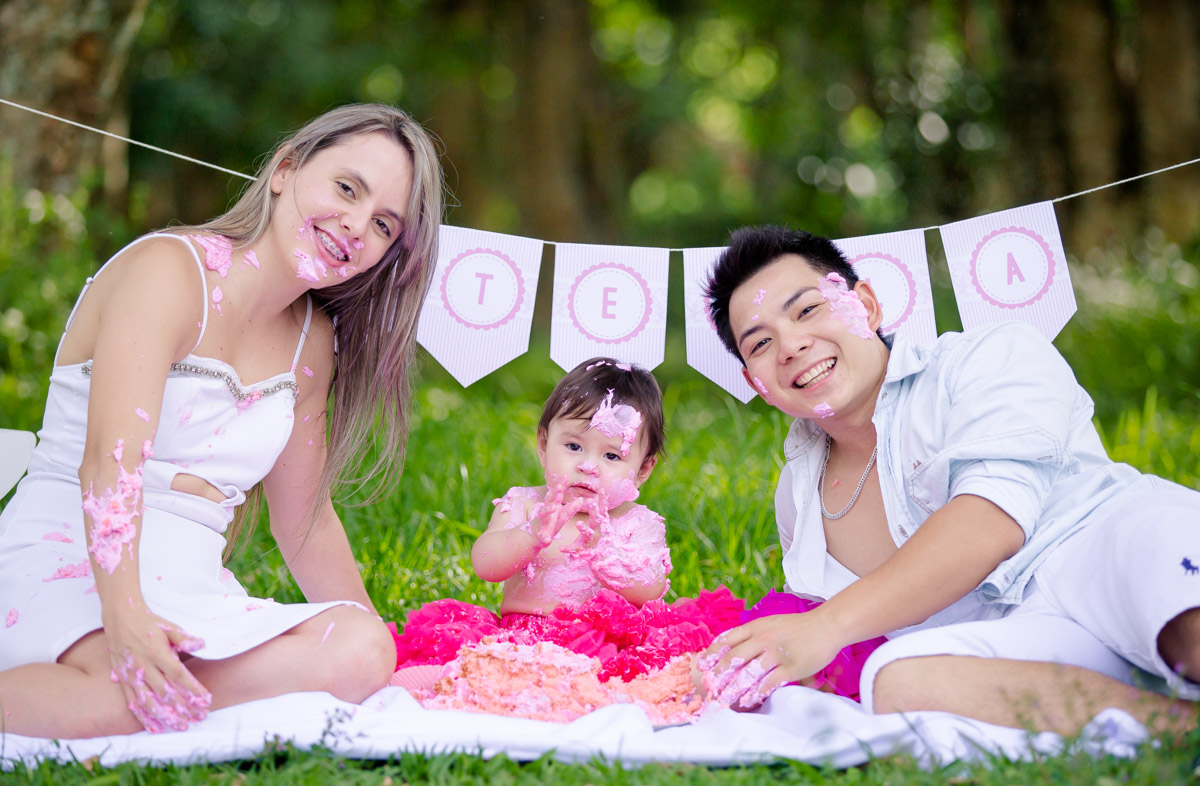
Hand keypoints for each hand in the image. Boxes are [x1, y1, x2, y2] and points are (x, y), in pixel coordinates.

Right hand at [104, 601, 211, 732]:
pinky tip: (155, 728)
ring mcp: (131, 675)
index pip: (178, 675)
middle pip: (165, 692)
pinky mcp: (123, 680)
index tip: (206, 700)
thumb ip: (184, 638)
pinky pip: (133, 702)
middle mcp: (143, 666)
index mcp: (156, 651)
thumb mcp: (168, 626)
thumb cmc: (149, 622)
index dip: (192, 689)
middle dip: (183, 707)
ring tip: (181, 726)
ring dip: (165, 716)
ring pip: (148, 702)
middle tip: (200, 718)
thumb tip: (202, 644)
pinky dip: (143, 717)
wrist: (120, 618)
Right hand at [534, 479, 583, 546]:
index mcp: (552, 506)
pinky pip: (542, 536)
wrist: (535, 537)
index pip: (557, 494)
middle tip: (560, 486)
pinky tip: (547, 539)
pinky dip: (544, 537)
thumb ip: (571, 508)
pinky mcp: (540, 535)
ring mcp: (541, 522)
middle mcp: (545, 512)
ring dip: (548, 510)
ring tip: (554, 507)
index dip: (561, 485)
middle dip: (554, 494)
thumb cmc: (550, 524)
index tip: (566, 476)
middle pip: (550, 500)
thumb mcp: (562, 516)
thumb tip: (582, 499)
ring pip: (543, 515)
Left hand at [697, 611, 843, 709]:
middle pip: (734, 659)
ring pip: (749, 673)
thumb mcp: (771, 622)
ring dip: (734, 688)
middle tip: (711, 688)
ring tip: (725, 699)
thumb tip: (733, 649)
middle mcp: (764, 638)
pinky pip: (768, 683)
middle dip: (719, 675)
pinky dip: (755, 693)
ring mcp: (777, 653)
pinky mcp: (791, 667)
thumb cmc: (797, 626)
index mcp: (757, 626)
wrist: (826, 626)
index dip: (713, 653)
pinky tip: (747, 701)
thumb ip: (753, 634)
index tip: (702, 665)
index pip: (728, 639)